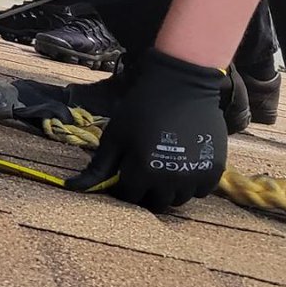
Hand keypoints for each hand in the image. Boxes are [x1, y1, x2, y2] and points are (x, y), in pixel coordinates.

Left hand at [66, 48, 227, 209]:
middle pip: (155, 203)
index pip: (129, 196)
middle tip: (146, 166)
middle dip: (147, 189)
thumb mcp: (115, 134)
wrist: (182, 83)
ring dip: (169, 188)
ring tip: (165, 162)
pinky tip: (185, 160)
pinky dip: (192, 181)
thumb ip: (97, 166)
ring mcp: (194, 176)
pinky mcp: (214, 170)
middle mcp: (169, 180)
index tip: (126, 167)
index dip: (124, 182)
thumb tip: (72, 188)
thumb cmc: (142, 106)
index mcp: (142, 172)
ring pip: (178, 199)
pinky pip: (201, 191)